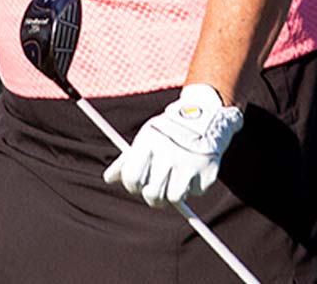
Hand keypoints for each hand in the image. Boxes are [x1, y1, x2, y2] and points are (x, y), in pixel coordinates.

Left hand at [103, 83, 243, 208]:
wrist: (204, 117)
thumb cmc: (167, 132)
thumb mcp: (146, 138)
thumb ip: (126, 160)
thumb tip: (108, 179)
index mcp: (149, 142)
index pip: (132, 178)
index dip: (133, 186)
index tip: (138, 185)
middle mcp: (169, 153)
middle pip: (152, 194)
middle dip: (153, 198)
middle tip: (156, 193)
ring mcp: (190, 163)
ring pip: (174, 197)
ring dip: (174, 193)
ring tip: (176, 181)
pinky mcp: (208, 171)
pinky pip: (197, 192)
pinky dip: (194, 186)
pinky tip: (194, 170)